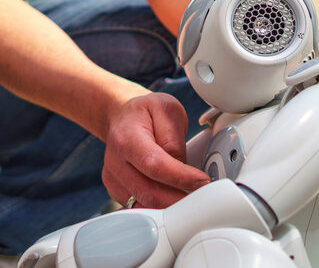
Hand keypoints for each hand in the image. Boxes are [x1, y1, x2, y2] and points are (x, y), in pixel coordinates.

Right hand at [103, 93, 210, 208]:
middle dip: (180, 200)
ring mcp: (114, 179)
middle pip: (149, 193)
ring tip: (191, 200)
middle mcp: (115, 162)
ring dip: (171, 207)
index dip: (181, 177)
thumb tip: (182, 167)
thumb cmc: (145, 114)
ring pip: (144, 205)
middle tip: (204, 198)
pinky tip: (174, 200)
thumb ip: (174, 139)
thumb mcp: (166, 110)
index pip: (155, 165)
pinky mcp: (116, 192)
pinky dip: (159, 209)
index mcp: (126, 138)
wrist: (122, 118)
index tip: (203, 182)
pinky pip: (139, 208)